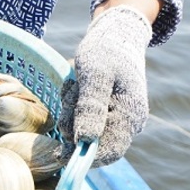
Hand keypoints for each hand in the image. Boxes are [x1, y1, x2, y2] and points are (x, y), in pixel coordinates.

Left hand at [58, 5, 152, 165]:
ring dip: (71, 108)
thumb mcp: (95, 74)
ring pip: (83, 126)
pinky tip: (77, 84)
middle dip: (74, 121)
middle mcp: (127, 121)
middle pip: (92, 140)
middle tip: (72, 92)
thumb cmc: (106, 50)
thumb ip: (91, 107)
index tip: (58, 155)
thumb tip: (86, 140)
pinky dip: (74, 102)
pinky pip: (82, 114)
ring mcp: (117, 115)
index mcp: (131, 116)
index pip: (110, 151)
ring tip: (76, 83)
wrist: (115, 33)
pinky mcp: (105, 109)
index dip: (84, 157)